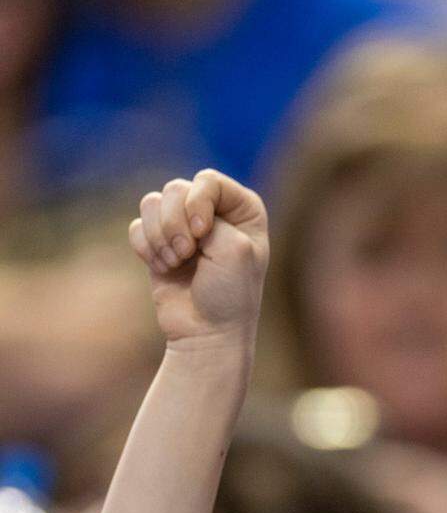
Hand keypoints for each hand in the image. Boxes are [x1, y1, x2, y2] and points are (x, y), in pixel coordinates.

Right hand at [128, 169, 268, 347]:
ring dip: (160, 237)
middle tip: (188, 254)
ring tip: (177, 263)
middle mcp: (213, 211)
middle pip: (175, 189)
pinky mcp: (159, 243)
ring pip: (152, 204)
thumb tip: (168, 204)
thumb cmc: (229, 293)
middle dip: (176, 224)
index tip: (205, 234)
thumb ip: (207, 213)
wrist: (207, 332)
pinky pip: (137, 227)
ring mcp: (184, 226)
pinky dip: (147, 249)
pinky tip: (164, 269)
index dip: (198, 203)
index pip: (208, 180)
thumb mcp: (234, 248)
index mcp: (243, 208)